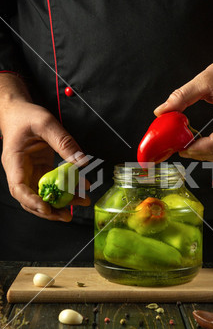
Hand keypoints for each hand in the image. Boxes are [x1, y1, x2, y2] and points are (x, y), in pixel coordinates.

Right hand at [0, 74, 89, 220]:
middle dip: (48, 210)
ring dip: (60, 204)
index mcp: (14, 161)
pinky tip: (79, 192)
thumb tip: (82, 161)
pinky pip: (52, 187)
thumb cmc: (27, 116)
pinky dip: (65, 192)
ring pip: (42, 196)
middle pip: (30, 199)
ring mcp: (30, 173)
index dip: (31, 201)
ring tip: (80, 204)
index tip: (47, 208)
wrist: (19, 112)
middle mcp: (20, 171)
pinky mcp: (41, 171)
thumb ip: (64, 142)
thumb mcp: (46, 123)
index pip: (18, 187)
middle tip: (67, 215)